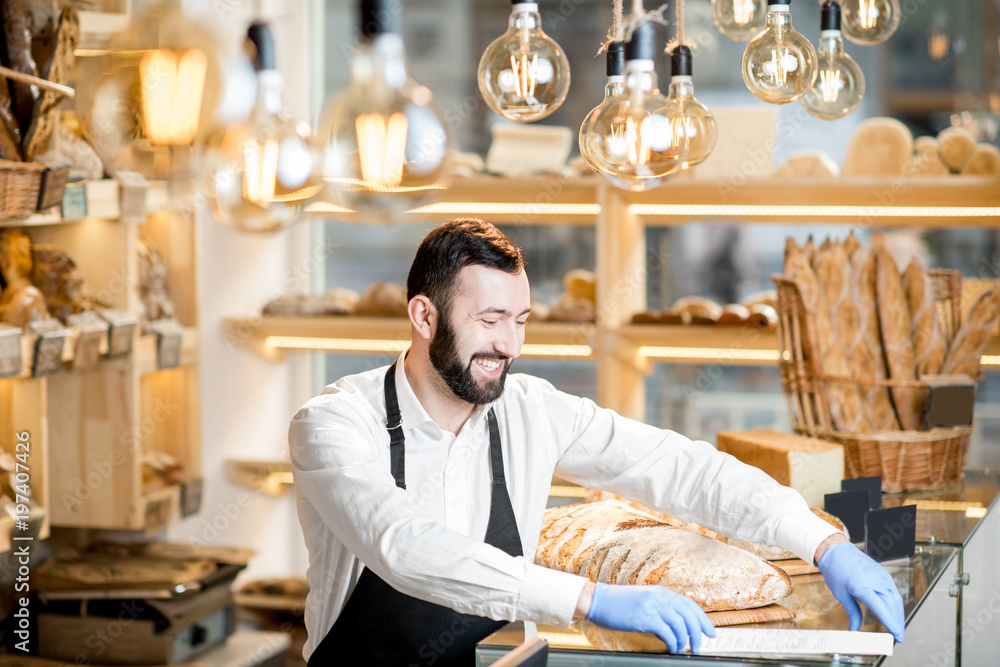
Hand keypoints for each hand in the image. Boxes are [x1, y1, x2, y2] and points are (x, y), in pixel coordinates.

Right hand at [586, 583, 715, 652]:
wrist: (598, 600)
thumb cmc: (618, 603)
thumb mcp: (644, 601)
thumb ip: (660, 609)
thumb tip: (675, 628)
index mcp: (661, 592)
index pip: (690, 605)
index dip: (703, 619)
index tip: (710, 632)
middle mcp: (660, 596)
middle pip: (689, 615)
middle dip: (698, 633)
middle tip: (699, 646)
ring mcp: (653, 605)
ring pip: (681, 625)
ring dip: (685, 641)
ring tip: (682, 649)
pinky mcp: (645, 617)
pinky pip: (667, 632)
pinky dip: (672, 642)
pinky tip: (671, 648)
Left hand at [818, 542, 905, 641]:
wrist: (836, 551)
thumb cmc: (835, 571)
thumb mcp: (840, 594)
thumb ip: (852, 612)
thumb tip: (854, 629)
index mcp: (862, 586)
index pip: (881, 608)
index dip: (891, 623)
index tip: (897, 635)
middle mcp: (875, 580)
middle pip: (892, 605)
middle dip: (897, 622)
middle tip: (898, 637)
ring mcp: (881, 575)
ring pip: (896, 598)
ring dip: (899, 614)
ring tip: (898, 627)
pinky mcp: (883, 573)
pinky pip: (893, 590)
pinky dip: (896, 603)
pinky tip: (894, 612)